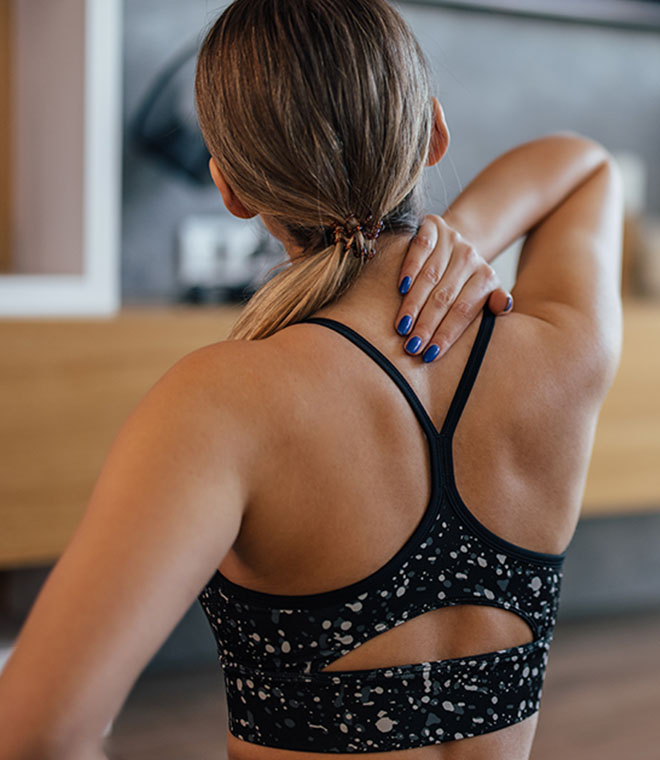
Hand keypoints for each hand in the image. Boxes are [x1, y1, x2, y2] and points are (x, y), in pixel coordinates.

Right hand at [395, 215, 512, 361]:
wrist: (454, 244)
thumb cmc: (464, 281)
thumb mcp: (484, 293)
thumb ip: (493, 303)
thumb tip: (503, 306)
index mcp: (485, 277)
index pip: (464, 311)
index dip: (446, 333)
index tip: (430, 354)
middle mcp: (470, 257)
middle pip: (445, 297)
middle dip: (427, 324)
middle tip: (412, 347)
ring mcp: (451, 240)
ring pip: (430, 277)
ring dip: (414, 304)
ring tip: (402, 327)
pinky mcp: (432, 227)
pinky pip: (420, 249)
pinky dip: (409, 268)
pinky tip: (401, 289)